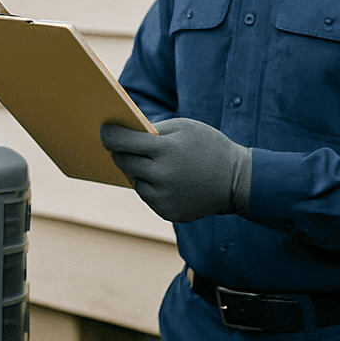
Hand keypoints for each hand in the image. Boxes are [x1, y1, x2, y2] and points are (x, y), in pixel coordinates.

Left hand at [100, 117, 251, 223]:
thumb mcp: (185, 128)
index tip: (103, 131)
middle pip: (123, 162)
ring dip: (139, 171)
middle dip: (121, 153)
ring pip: (134, 180)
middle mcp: (162, 176)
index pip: (123, 142)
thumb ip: (154, 130)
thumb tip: (124, 133)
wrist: (236, 181)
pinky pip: (147, 196)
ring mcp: (164, 197)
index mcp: (166, 150)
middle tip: (122, 146)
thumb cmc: (209, 147)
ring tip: (155, 164)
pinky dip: (151, 187)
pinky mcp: (167, 212)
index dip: (109, 135)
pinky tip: (167, 180)